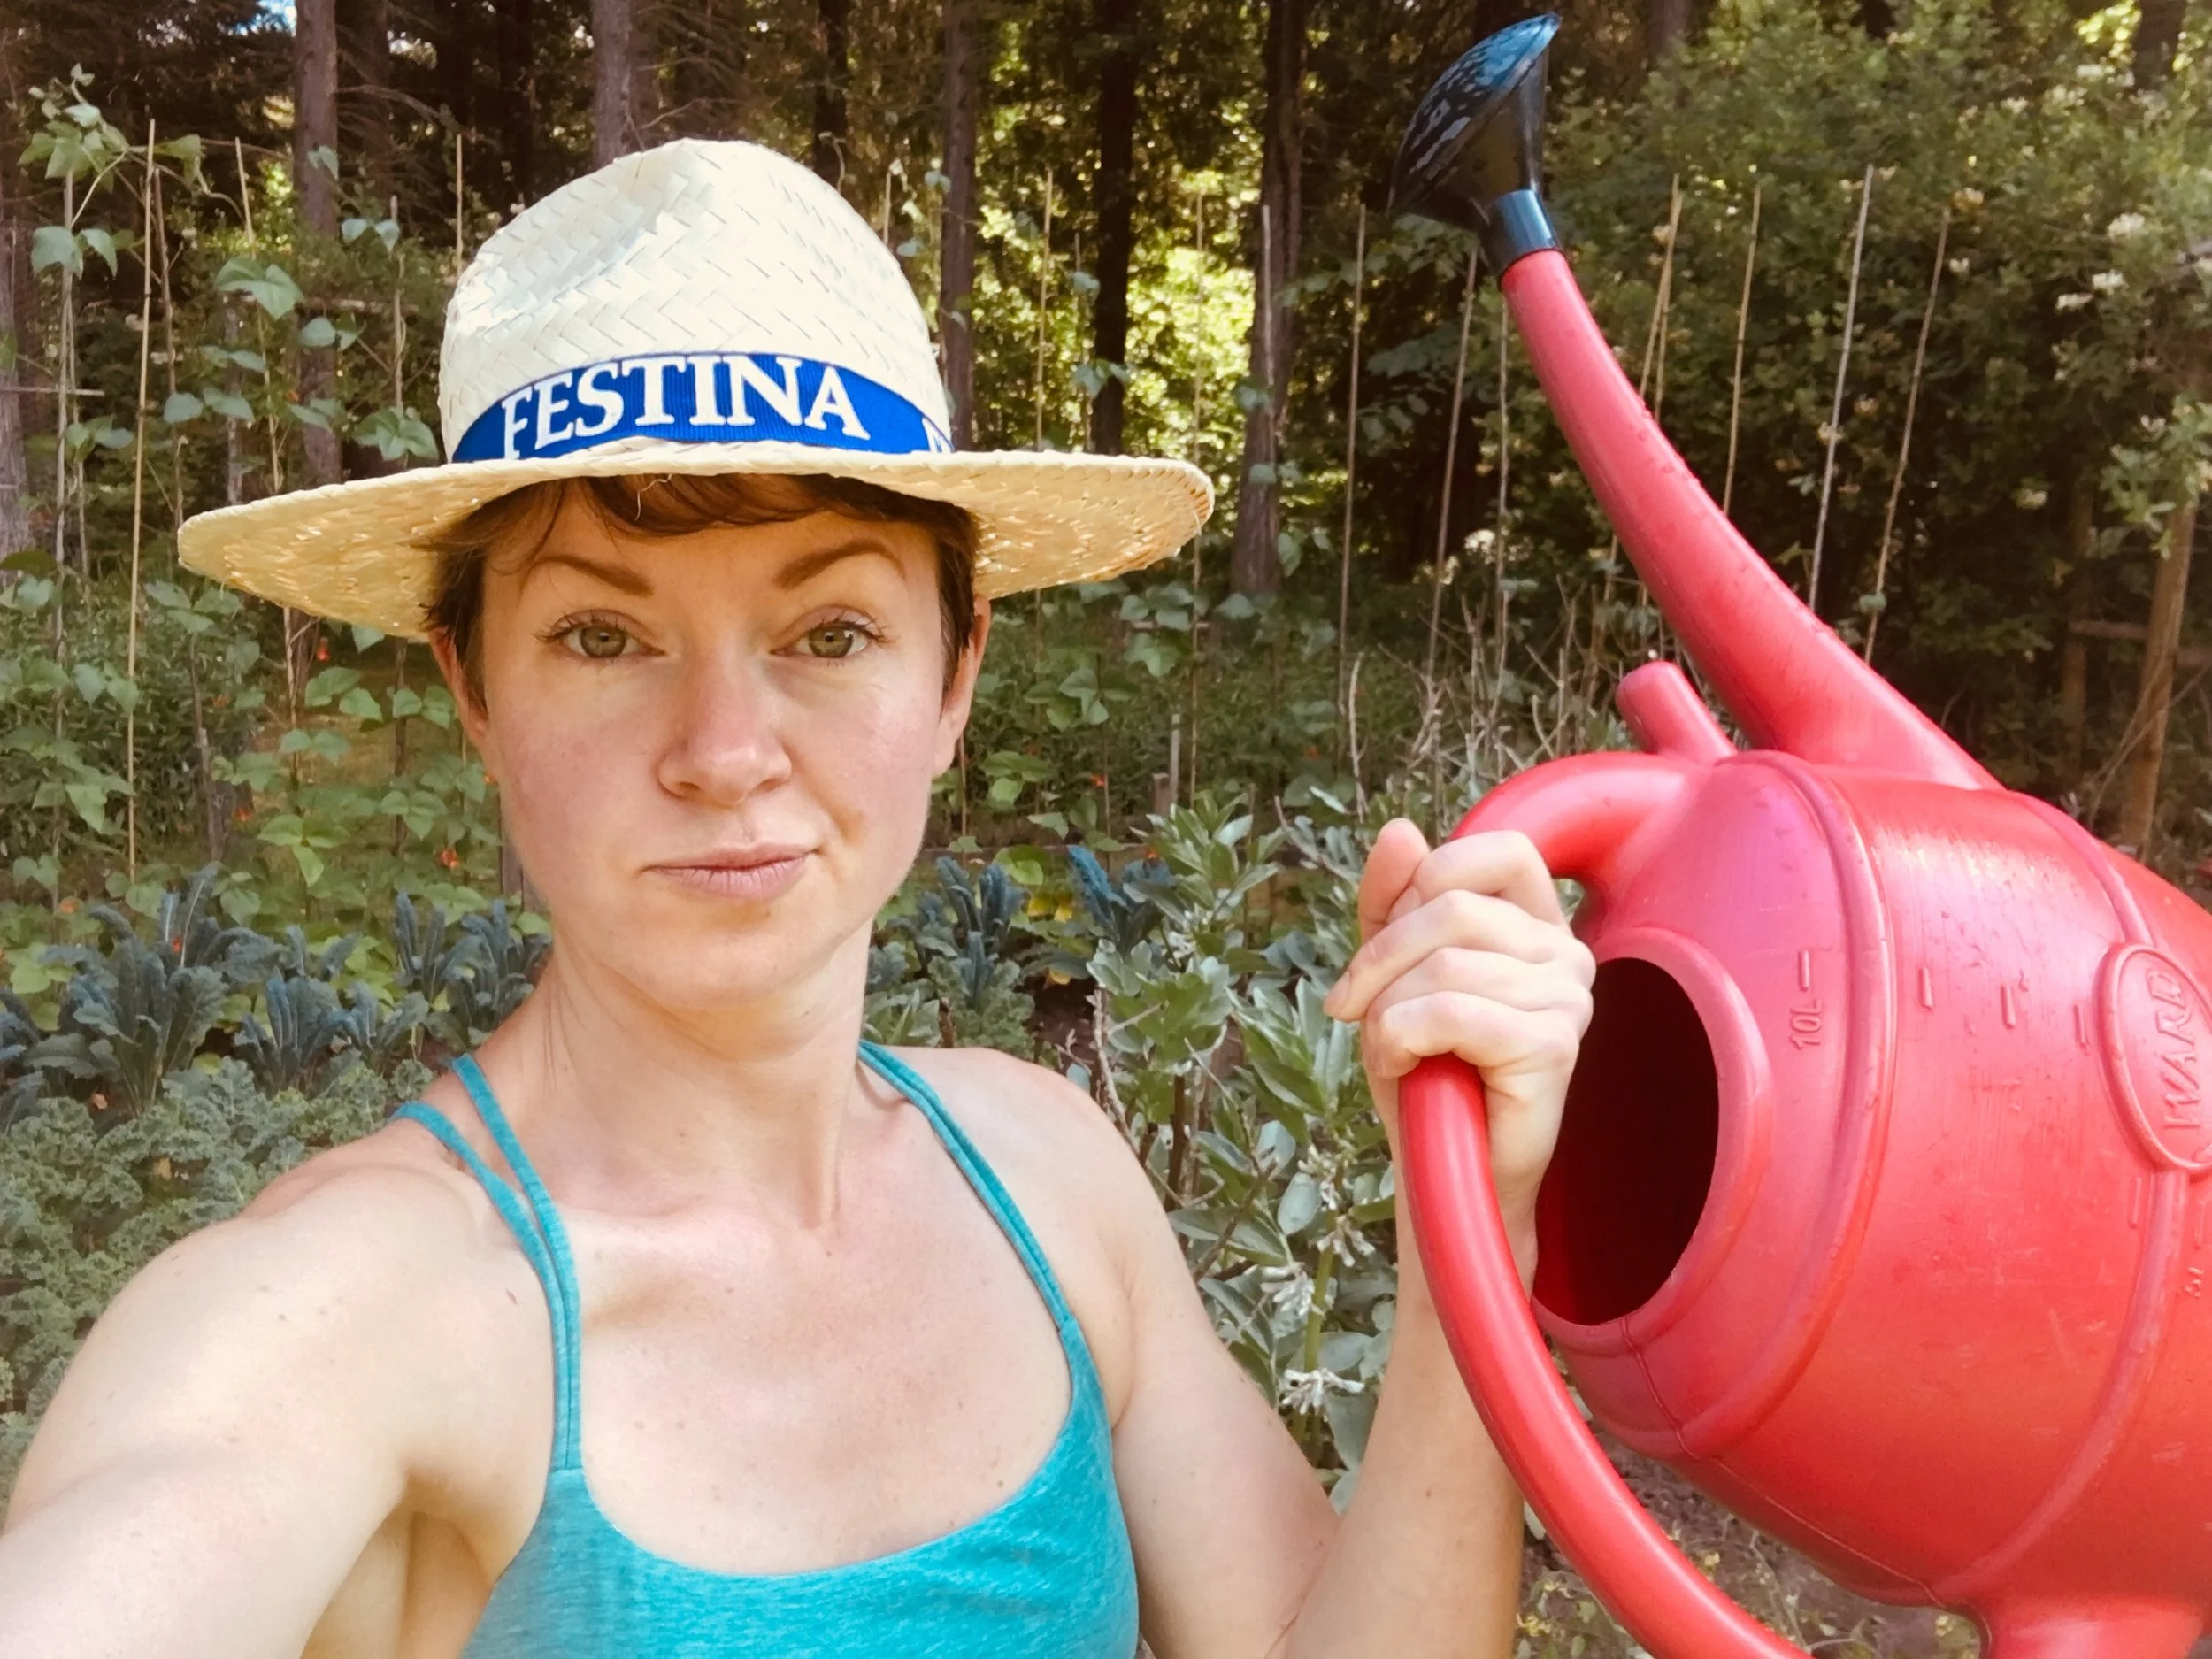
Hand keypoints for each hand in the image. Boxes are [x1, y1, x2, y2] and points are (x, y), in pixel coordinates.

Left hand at [1322, 819, 1594, 1281]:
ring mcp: (1569, 999)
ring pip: (1444, 962)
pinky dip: (1400, 1038)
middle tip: (1353, 1009)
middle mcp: (1567, 953)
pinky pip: (1452, 1011)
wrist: (1442, 1173)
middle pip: (1452, 906)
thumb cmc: (1423, 1073)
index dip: (1423, 883)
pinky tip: (1406, 1068)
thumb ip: (1392, 901)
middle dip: (1379, 958)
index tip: (1383, 946)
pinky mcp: (1554, 1046)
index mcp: (1536, 923)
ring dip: (1386, 1011)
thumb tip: (1399, 830)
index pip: (1496, 848)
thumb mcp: (1391, 974)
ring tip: (1391, 1051)